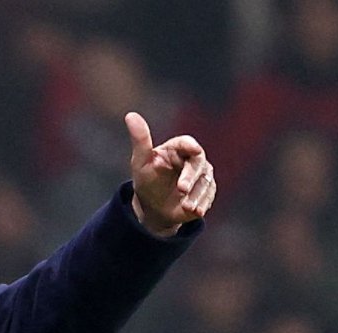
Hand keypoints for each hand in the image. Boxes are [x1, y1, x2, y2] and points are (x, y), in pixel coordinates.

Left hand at [126, 112, 215, 236]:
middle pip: (198, 164)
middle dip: (191, 177)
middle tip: (181, 189)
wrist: (153, 206)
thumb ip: (140, 139)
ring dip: (197, 195)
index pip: (187, 143)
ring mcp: (202, 176)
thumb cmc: (146, 179)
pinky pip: (208, 197)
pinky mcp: (207, 192)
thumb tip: (130, 115)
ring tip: (186, 207)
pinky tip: (194, 212)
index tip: (193, 149)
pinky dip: (202, 204)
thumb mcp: (141, 161)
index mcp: (178, 148)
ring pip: (205, 182)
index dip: (190, 145)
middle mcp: (194, 160)